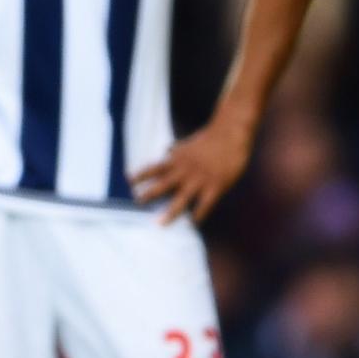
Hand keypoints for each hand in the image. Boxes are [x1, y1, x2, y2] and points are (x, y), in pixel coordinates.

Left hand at [130, 119, 253, 225]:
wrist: (231, 134)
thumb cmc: (210, 138)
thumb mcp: (188, 143)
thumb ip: (177, 149)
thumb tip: (167, 150)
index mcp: (177, 159)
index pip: (154, 168)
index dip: (140, 174)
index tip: (128, 181)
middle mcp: (185, 170)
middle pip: (163, 185)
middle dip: (149, 194)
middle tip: (137, 203)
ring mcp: (200, 179)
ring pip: (182, 199)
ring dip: (170, 212)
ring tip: (160, 223)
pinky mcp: (216, 186)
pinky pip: (205, 204)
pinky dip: (198, 214)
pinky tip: (193, 223)